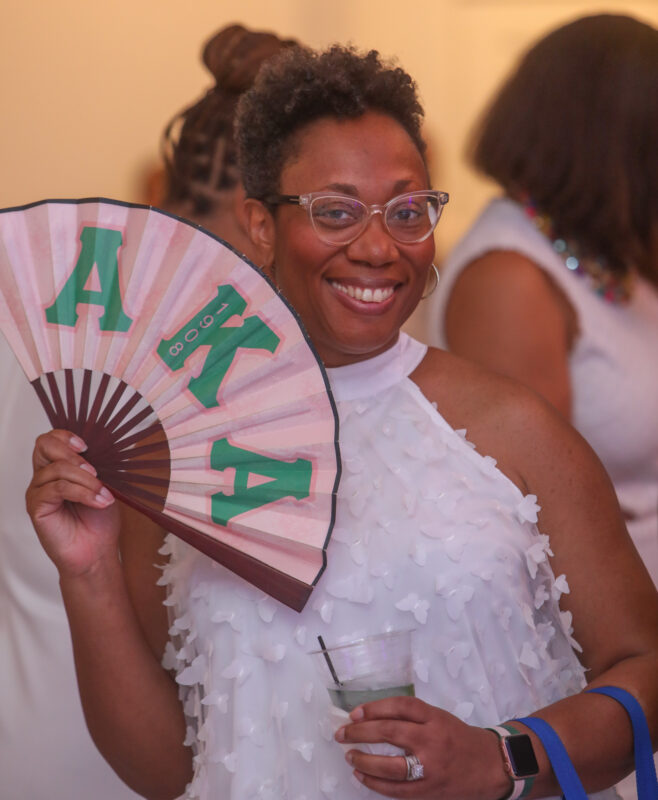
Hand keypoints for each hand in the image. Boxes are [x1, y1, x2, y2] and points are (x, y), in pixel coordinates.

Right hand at [26, 429, 119, 577]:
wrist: (97, 551)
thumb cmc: (99, 520)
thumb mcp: (103, 485)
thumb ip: (97, 466)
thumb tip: (105, 448)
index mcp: (56, 467)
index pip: (50, 439)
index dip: (66, 436)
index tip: (88, 445)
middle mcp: (43, 477)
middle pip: (44, 446)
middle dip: (72, 453)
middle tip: (95, 470)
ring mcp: (37, 491)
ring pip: (57, 469)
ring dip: (86, 480)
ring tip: (104, 493)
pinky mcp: (36, 507)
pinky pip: (57, 489)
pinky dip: (82, 492)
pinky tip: (98, 501)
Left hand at [335, 697, 509, 799]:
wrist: (491, 766)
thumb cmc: (459, 738)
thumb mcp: (439, 717)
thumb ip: (412, 717)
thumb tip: (371, 718)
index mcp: (435, 717)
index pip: (400, 706)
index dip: (374, 708)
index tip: (354, 713)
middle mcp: (432, 740)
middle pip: (390, 732)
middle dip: (361, 732)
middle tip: (342, 733)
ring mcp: (430, 768)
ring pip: (391, 765)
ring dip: (365, 760)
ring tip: (349, 755)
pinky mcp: (429, 791)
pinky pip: (397, 789)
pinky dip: (376, 784)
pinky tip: (363, 776)